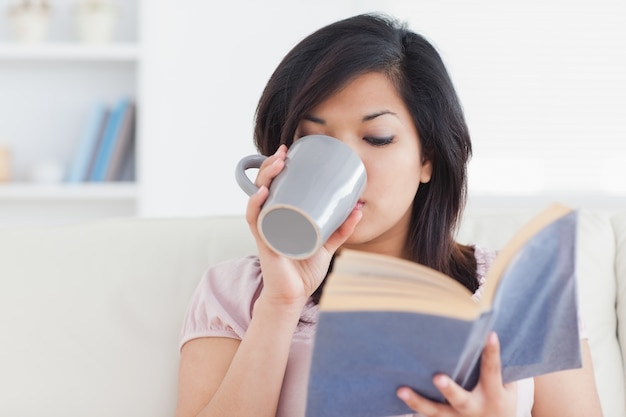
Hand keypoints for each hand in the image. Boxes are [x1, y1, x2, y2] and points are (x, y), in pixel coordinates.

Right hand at [246, 144, 362, 306]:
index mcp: (280, 215)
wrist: (294, 296)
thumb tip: (358, 206)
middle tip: (283, 154)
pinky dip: (256, 206)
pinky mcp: (264, 242)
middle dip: (270, 166)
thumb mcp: (327, 244)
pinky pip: (255, 221)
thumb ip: (341, 228)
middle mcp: (269, 219)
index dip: (276, 166)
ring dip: (264, 178)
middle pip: (263, 186)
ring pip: (257, 198)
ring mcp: (265, 230)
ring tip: (277, 165)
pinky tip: (262, 194)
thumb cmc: (304, 270)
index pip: (273, 186)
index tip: (288, 150)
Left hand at [396, 332, 517, 416]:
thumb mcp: (507, 389)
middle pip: (460, 399)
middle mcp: (475, 409)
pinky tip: (396, 399)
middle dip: (449, 389)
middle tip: (437, 377)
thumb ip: (497, 368)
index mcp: (494, 396)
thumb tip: (484, 333)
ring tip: (401, 390)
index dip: (491, 353)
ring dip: (418, 402)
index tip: (489, 335)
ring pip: (436, 412)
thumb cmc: (501, 402)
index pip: (492, 371)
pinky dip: (413, 410)